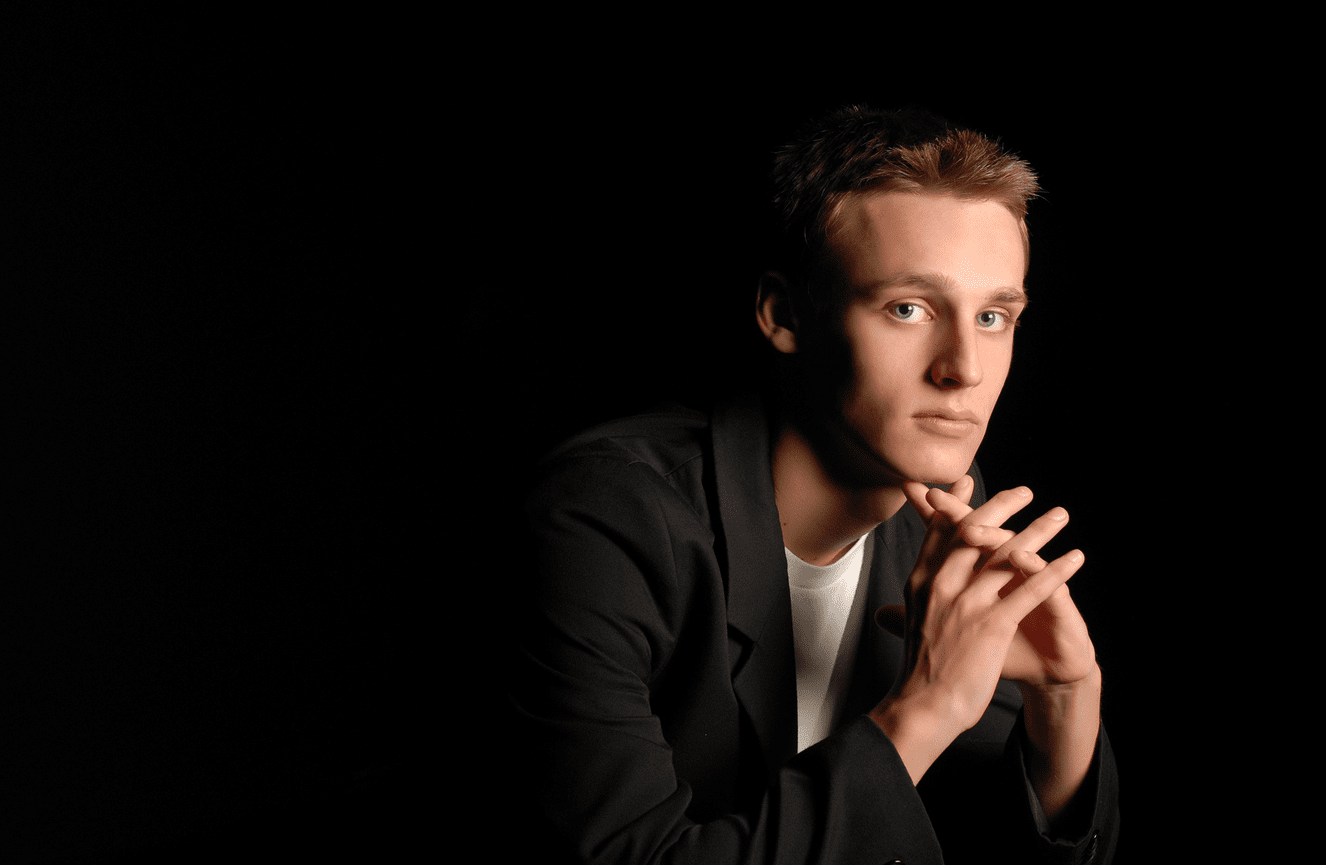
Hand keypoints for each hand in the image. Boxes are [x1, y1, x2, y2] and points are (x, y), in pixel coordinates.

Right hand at [871, 478, 1086, 765]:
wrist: (923, 706)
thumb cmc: (918, 672)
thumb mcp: (907, 630)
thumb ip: (904, 611)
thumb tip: (888, 612)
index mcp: (920, 582)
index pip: (939, 532)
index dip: (956, 505)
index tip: (968, 484)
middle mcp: (941, 584)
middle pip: (974, 531)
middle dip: (1002, 507)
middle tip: (1025, 491)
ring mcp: (967, 602)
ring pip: (1007, 554)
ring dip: (1039, 531)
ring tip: (1059, 516)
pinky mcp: (992, 624)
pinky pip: (1031, 589)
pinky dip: (1056, 571)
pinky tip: (1074, 558)